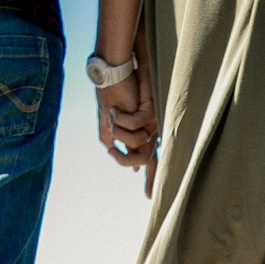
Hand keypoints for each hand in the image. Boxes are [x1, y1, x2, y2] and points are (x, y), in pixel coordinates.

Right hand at [95, 43, 156, 195]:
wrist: (121, 68)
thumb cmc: (116, 89)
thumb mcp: (110, 117)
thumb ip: (112, 134)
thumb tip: (112, 148)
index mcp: (144, 133)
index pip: (150, 159)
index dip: (151, 177)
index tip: (149, 195)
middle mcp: (152, 129)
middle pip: (152, 158)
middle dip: (146, 172)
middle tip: (138, 180)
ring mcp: (153, 121)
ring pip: (138, 143)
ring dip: (119, 133)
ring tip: (111, 117)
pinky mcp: (150, 110)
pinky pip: (135, 125)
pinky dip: (122, 120)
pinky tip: (115, 110)